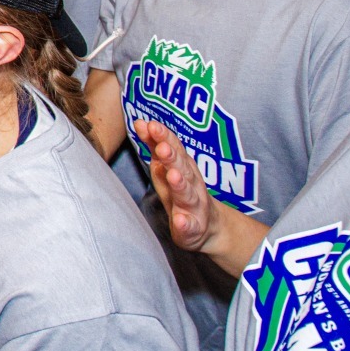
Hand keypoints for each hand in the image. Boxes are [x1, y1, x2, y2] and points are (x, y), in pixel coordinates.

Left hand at [139, 118, 218, 253]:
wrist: (209, 226)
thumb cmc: (182, 191)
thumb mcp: (168, 167)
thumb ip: (156, 145)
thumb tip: (140, 122)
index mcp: (182, 168)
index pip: (174, 149)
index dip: (164, 137)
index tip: (151, 125)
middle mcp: (190, 184)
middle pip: (182, 168)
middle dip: (172, 158)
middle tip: (162, 147)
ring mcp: (193, 206)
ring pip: (187, 194)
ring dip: (180, 185)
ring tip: (172, 176)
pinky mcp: (193, 228)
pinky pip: (189, 226)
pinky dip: (184, 223)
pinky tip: (179, 221)